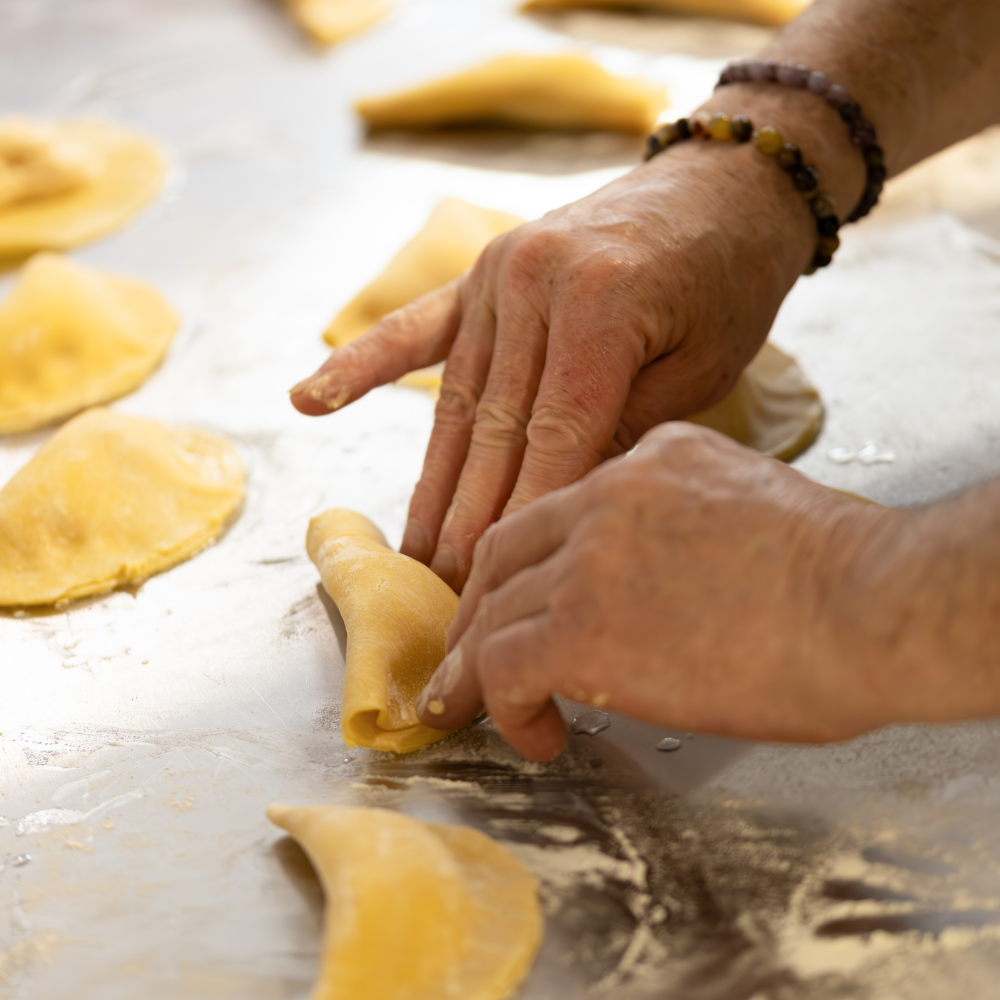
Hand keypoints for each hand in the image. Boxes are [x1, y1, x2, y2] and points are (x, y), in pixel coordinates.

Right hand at [291, 136, 821, 592]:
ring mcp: (498, 273)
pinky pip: (416, 329)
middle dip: (470, 516)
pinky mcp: (480, 272)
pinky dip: (363, 366)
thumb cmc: (727, 283)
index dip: (527, 513)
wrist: (721, 185)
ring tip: (411, 550)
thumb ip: (621, 430)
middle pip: (494, 426)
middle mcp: (534, 281)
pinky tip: (310, 399)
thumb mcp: (701, 368)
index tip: (502, 583)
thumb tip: (552, 506)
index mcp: (601, 302)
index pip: (555, 435)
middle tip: (447, 591)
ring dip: (434, 480)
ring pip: (457, 399)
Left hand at [414, 423, 906, 761]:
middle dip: (481, 606)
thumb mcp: (754, 506)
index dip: (532, 562)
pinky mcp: (579, 626)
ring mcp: (588, 557)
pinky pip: (503, 665)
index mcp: (655, 461)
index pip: (563, 509)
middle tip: (472, 652)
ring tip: (473, 704)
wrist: (870, 605)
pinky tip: (533, 735)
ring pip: (495, 609)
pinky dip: (500, 703)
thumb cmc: (846, 578)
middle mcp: (608, 496)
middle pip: (509, 550)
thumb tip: (671, 582)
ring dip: (478, 664)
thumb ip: (692, 524)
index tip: (525, 599)